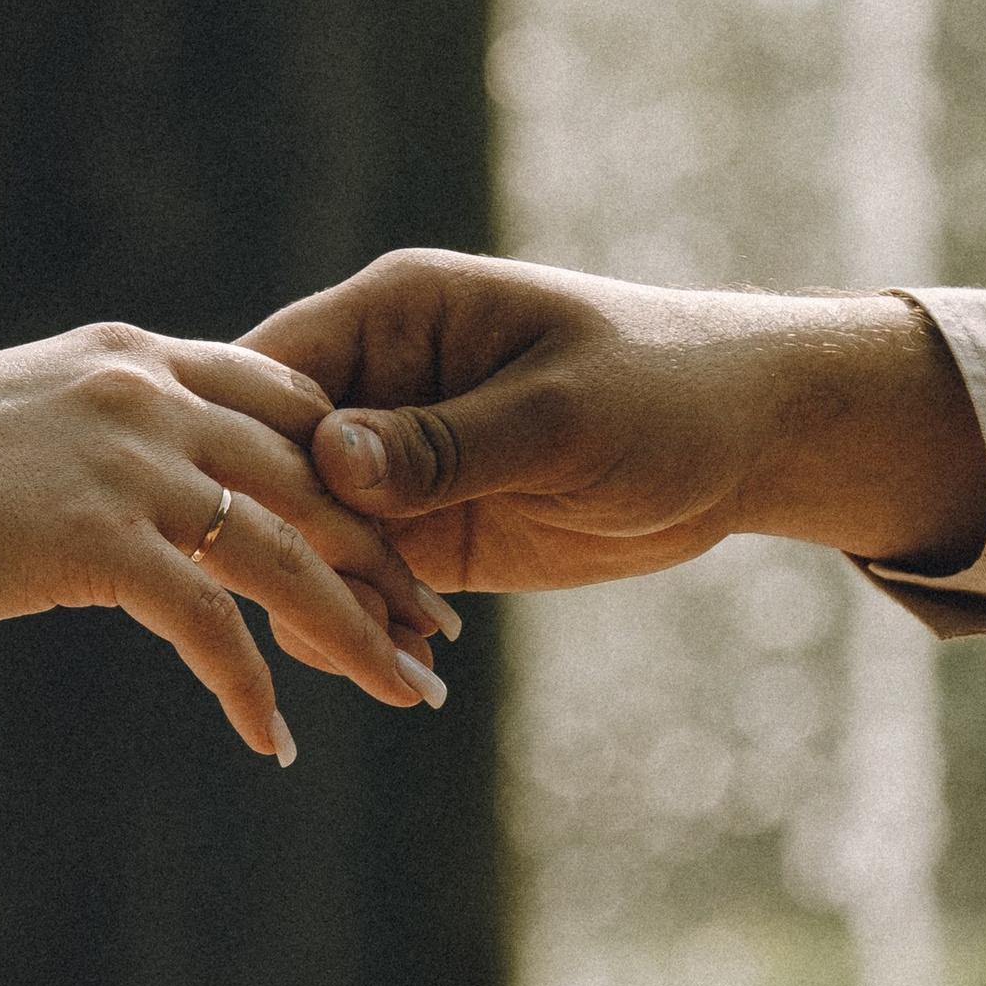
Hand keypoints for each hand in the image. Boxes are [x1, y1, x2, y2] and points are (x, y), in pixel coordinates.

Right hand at [0, 323, 457, 761]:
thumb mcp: (14, 430)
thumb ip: (95, 439)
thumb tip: (138, 489)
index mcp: (132, 359)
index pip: (292, 402)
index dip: (361, 473)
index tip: (404, 537)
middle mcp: (145, 395)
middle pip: (316, 480)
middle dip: (391, 562)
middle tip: (442, 633)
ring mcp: (124, 463)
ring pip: (288, 554)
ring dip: (358, 633)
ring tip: (408, 695)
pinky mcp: (94, 541)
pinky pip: (209, 626)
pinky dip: (250, 688)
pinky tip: (273, 741)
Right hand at [243, 249, 985, 591]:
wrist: (750, 440)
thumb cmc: (667, 389)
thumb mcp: (559, 415)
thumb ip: (445, 442)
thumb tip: (329, 462)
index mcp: (393, 317)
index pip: (271, 378)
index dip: (238, 450)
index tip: (235, 523)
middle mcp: (376, 387)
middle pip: (272, 469)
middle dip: (277, 545)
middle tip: (302, 616)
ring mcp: (397, 466)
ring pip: (311, 538)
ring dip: (325, 601)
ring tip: (363, 659)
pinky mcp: (429, 534)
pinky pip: (367, 584)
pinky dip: (370, 629)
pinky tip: (397, 669)